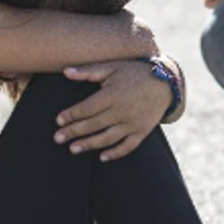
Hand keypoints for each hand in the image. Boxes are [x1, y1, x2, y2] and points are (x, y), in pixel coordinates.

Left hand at [54, 60, 171, 160]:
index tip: (58, 120)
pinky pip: (127, 146)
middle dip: (73, 132)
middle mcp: (122, 111)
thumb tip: (65, 71)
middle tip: (57, 138)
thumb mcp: (113, 67)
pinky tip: (102, 157)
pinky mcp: (142, 131)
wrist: (166, 82)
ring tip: (73, 149)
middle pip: (93, 124)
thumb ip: (88, 71)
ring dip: (89, 144)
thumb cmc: (135, 72)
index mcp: (113, 94)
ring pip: (107, 138)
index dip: (71, 115)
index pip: (87, 108)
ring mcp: (133, 123)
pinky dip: (115, 153)